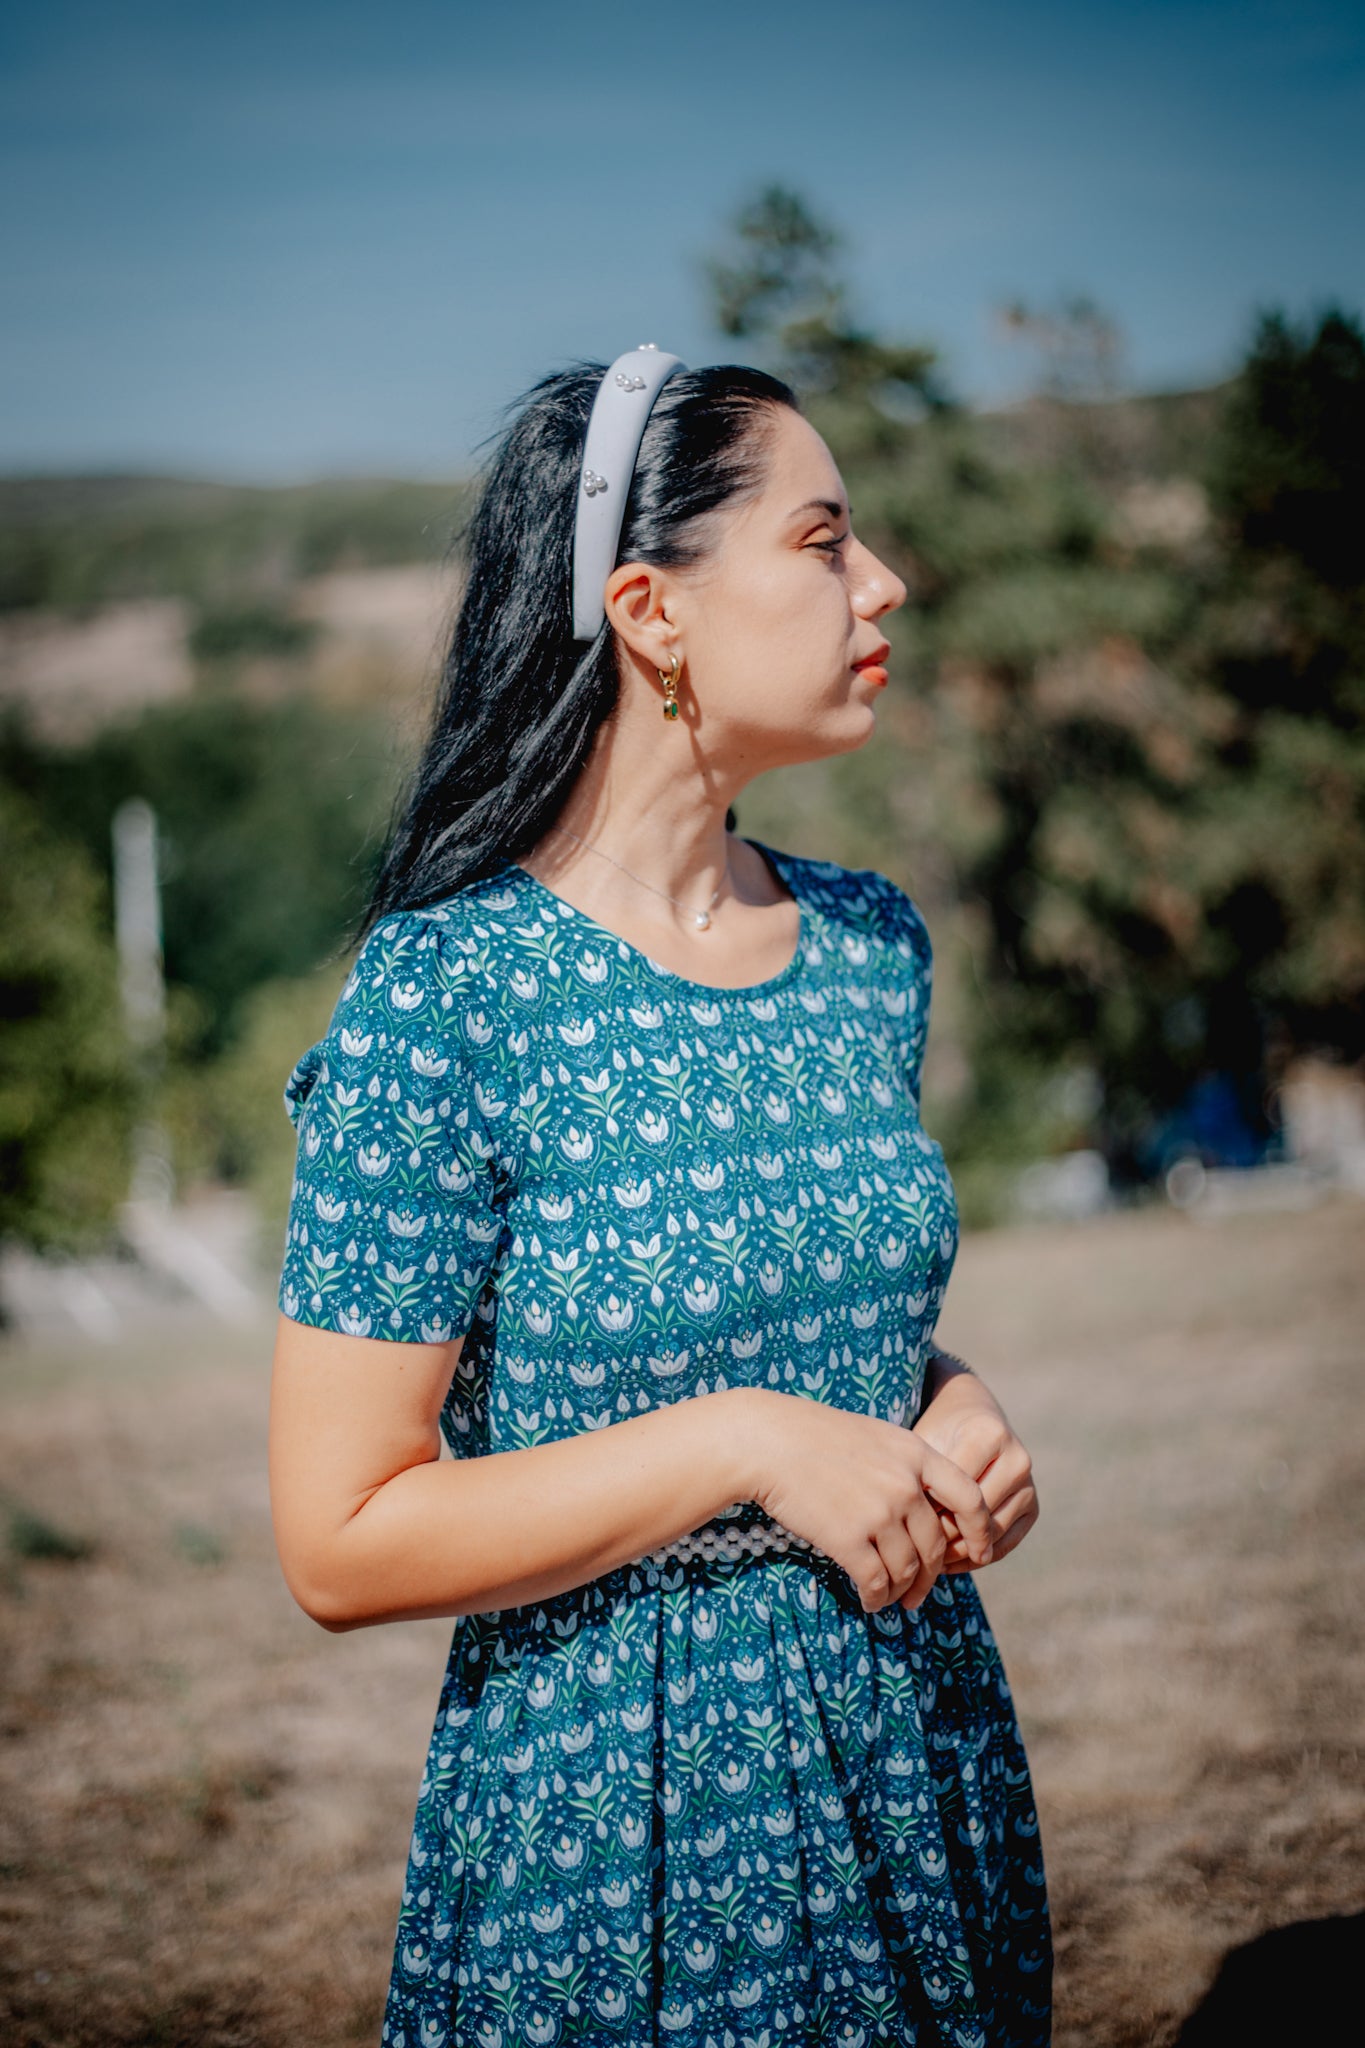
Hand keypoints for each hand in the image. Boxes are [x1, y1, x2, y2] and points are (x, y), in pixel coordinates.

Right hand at [743, 1389, 995, 1613]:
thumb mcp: (876, 1437)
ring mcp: (879, 1512)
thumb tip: (926, 1512)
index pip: (970, 1498)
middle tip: (919, 1595)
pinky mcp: (849, 1538)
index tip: (980, 1552)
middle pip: (935, 1546)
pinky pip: (876, 1582)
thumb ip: (906, 1468)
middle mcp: (905, 1485)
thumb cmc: (816, 1437)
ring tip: (891, 1599)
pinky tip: (870, 1601)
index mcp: (916, 1454)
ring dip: (901, 1592)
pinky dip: (876, 1598)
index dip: (981, 1531)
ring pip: (907, 1570)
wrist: (768, 1442)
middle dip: (930, 1578)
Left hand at [910, 1361, 1038, 1573]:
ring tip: (928, 1561)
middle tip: (913, 1552)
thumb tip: (911, 1532)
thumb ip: (922, 1478)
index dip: (928, 1513)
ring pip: (993, 1534)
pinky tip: (950, 1563)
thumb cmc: (938, 1432)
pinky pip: (1006, 1544)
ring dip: (960, 1553)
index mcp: (989, 1434)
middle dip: (943, 1537)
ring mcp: (1029, 1483)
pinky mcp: (1032, 1506)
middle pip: (977, 1514)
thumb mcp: (924, 1442)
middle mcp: (1017, 1458)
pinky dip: (978, 1558)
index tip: (903, 1527)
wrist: (969, 1417)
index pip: (957, 1489)